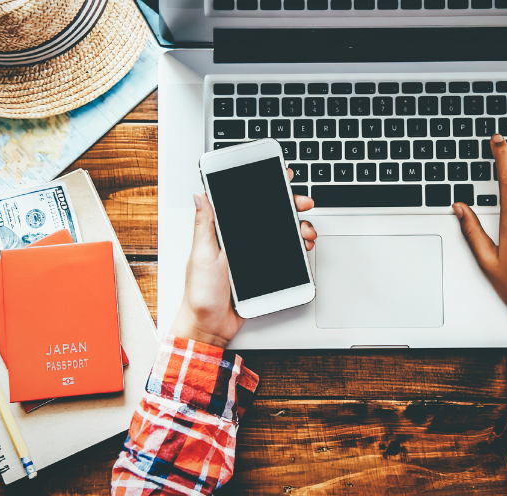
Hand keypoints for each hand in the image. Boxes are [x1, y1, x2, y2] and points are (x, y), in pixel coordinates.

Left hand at [170, 169, 316, 346]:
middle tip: (302, 203)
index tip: (280, 179)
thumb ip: (205, 224)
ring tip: (305, 230)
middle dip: (290, 206)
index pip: (248, 204)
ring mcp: (254, 256)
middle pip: (271, 216)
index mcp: (225, 232)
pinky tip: (303, 246)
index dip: (266, 190)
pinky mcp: (265, 271)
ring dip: (298, 227)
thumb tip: (200, 195)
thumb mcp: (202, 253)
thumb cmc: (201, 293)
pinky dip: (297, 248)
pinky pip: (285, 255)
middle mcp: (241, 241)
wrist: (211, 326)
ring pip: (282, 233)